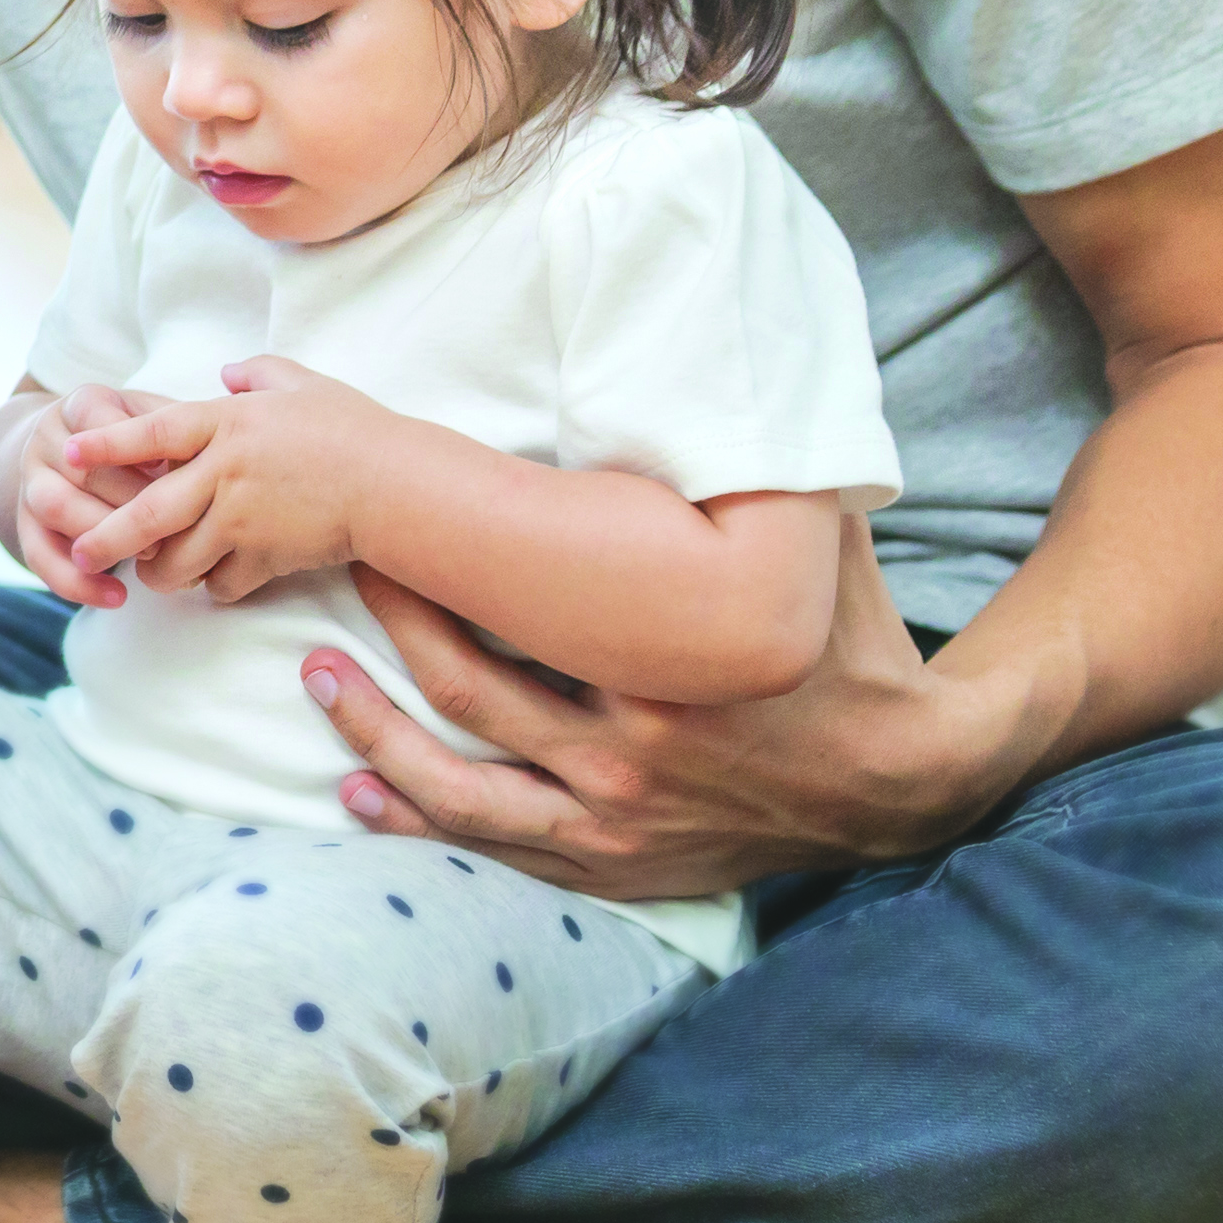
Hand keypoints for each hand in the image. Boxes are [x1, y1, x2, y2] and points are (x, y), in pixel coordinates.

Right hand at [1, 384, 175, 606]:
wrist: (68, 451)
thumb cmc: (134, 437)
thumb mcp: (151, 418)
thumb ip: (174, 429)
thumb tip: (212, 455)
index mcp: (79, 405)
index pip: (98, 422)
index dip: (130, 446)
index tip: (168, 465)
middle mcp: (46, 440)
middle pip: (79, 469)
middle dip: (129, 500)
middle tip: (176, 523)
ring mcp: (30, 482)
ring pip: (55, 507)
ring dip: (104, 535)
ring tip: (153, 555)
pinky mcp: (23, 524)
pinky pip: (38, 557)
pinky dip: (77, 583)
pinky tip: (117, 596)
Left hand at [63, 356, 399, 603]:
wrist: (397, 485)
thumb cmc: (354, 429)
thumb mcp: (304, 385)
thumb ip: (259, 374)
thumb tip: (228, 372)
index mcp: (227, 423)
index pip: (151, 433)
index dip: (107, 444)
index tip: (70, 451)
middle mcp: (224, 473)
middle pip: (146, 512)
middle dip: (105, 536)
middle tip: (81, 549)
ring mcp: (241, 520)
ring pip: (175, 560)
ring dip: (157, 571)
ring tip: (151, 571)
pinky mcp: (264, 559)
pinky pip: (219, 584)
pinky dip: (213, 586)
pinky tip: (218, 579)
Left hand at [303, 525, 1027, 898]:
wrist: (905, 778)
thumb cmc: (847, 644)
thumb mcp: (817, 545)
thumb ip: (756, 473)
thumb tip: (718, 356)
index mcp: (668, 667)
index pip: (519, 607)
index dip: (437, 561)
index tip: (385, 514)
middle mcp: (631, 752)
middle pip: (470, 687)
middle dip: (393, 627)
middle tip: (340, 568)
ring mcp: (617, 820)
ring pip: (461, 782)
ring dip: (375, 734)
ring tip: (317, 678)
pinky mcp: (615, 866)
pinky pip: (496, 845)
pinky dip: (419, 821)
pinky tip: (356, 794)